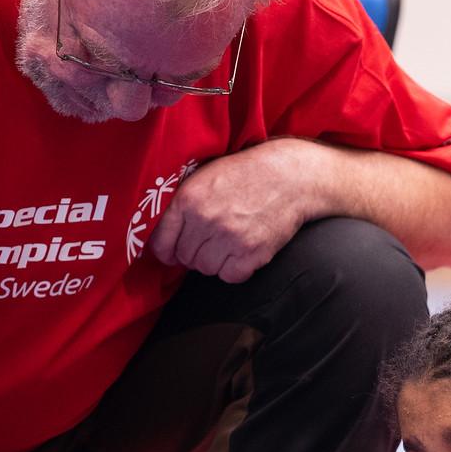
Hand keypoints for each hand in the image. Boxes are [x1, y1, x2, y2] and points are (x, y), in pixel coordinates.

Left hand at [150, 139, 319, 283]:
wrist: (289, 177)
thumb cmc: (245, 175)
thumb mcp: (204, 177)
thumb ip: (182, 204)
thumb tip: (165, 237)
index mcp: (188, 199)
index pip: (161, 242)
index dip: (166, 252)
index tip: (172, 254)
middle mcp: (205, 219)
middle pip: (185, 258)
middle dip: (195, 254)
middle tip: (211, 243)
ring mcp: (229, 237)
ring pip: (206, 269)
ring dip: (215, 262)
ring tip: (228, 245)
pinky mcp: (252, 252)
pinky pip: (230, 276)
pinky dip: (235, 270)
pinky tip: (243, 253)